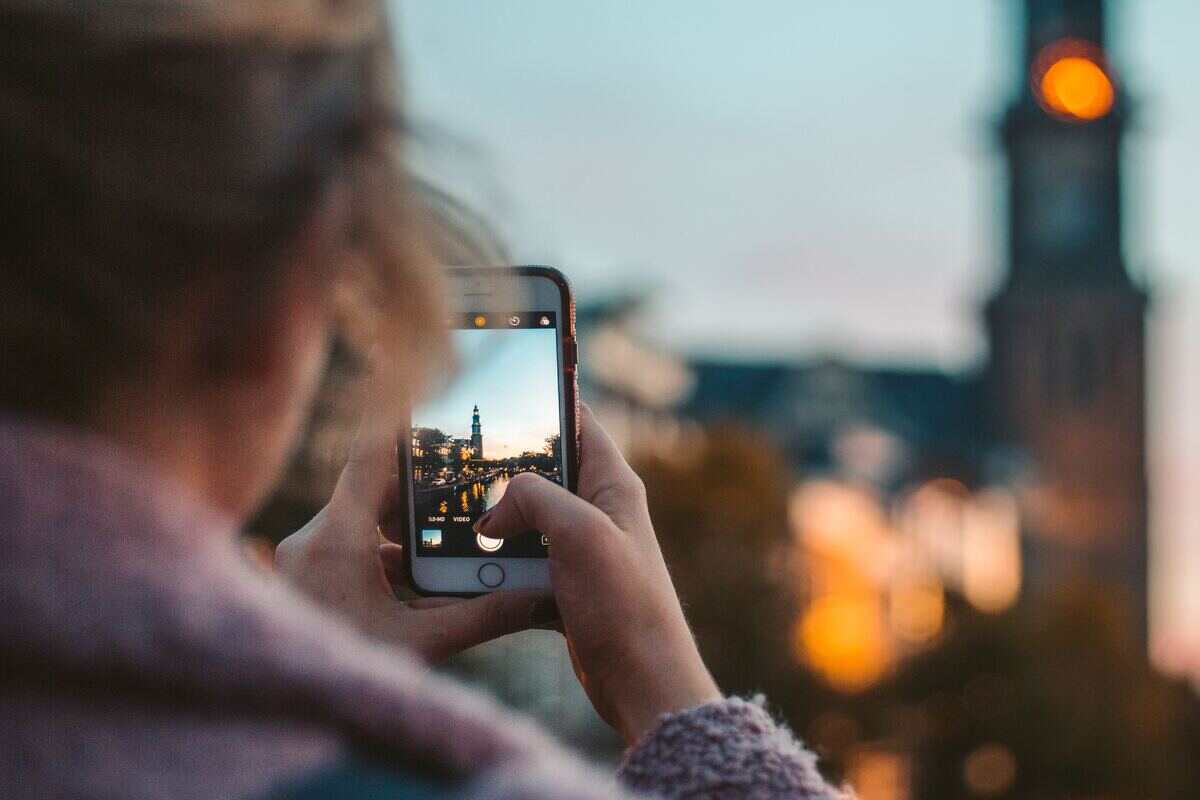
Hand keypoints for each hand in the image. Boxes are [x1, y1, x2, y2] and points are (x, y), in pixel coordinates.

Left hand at [274, 407, 551, 662]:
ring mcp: (308, 559)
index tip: (429, 384)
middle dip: (425, 479)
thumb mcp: (419, 646)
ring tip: (457, 513)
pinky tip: (425, 568)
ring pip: (366, 519)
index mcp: (337, 537)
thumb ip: (481, 615)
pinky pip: (354, 548)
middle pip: (377, 485)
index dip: (402, 416)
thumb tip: (539, 595)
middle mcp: (316, 537)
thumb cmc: (342, 678)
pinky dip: (390, 551)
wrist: (272, 718)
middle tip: (470, 464)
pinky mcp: (309, 580)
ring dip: (409, 520)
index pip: (371, 452)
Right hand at [474, 405, 720, 743]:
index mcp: (613, 484)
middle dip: (502, 473)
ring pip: (526, 522)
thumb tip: (495, 508)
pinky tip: (470, 573)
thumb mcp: (580, 533)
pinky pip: (524, 566)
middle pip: (542, 474)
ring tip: (453, 524)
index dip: (544, 403)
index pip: (578, 424)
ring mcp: (582, 552)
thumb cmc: (625, 605)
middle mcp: (600, 511)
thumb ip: (535, 498)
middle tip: (456, 467)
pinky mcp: (567, 588)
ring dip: (495, 527)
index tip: (502, 392)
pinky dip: (499, 569)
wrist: (644, 683)